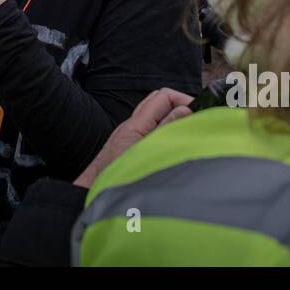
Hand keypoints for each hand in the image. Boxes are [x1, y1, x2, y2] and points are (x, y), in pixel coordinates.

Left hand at [73, 88, 194, 188]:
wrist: (91, 194)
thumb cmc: (115, 177)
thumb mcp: (146, 151)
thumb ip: (165, 129)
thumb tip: (184, 109)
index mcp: (135, 123)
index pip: (163, 96)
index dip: (182, 100)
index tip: (197, 114)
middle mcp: (132, 126)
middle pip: (159, 103)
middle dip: (180, 107)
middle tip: (196, 122)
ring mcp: (130, 137)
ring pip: (156, 118)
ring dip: (173, 121)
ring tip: (187, 135)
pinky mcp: (130, 148)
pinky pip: (151, 132)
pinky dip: (165, 134)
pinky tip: (172, 148)